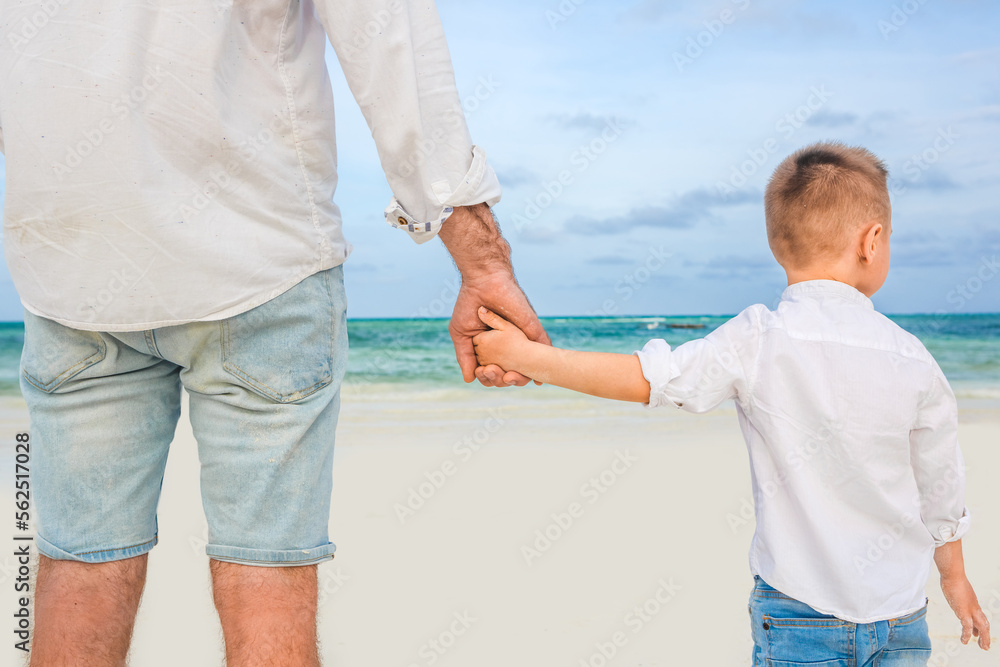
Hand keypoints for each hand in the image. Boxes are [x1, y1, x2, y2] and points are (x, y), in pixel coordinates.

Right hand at [439, 203, 550, 386]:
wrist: (484, 281)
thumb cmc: (470, 305)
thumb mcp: (462, 334)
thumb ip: (465, 356)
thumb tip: (470, 380)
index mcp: (491, 349)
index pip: (492, 372)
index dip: (488, 378)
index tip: (481, 373)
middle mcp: (508, 347)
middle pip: (508, 374)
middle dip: (500, 379)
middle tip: (491, 371)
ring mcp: (522, 340)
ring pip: (526, 368)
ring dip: (518, 378)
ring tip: (507, 375)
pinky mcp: (532, 330)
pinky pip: (542, 350)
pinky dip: (541, 367)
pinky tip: (538, 380)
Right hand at [940, 573, 990, 649]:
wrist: (953, 574)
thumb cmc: (952, 576)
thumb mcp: (956, 586)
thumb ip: (955, 590)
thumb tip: (949, 585)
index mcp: (972, 602)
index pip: (979, 616)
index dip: (980, 626)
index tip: (978, 634)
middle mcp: (974, 607)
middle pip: (984, 623)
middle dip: (985, 635)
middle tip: (985, 645)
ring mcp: (970, 610)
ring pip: (982, 627)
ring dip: (983, 638)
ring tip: (983, 647)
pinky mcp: (964, 612)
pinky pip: (968, 627)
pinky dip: (967, 635)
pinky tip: (965, 641)